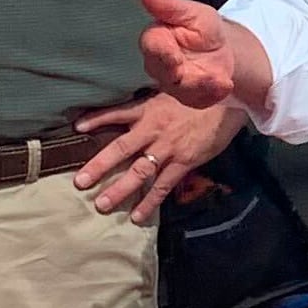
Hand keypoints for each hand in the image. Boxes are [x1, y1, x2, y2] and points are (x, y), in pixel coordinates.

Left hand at [76, 93, 242, 225]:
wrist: (229, 101)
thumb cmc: (201, 95)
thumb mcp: (172, 90)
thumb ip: (152, 100)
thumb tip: (136, 104)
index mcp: (148, 109)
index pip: (116, 113)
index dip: (96, 119)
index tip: (77, 126)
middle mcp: (152, 130)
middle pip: (120, 149)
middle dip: (99, 166)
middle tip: (79, 183)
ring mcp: (167, 148)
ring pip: (139, 172)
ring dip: (120, 190)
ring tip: (101, 205)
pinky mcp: (183, 162)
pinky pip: (163, 186)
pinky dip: (151, 202)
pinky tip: (138, 216)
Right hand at [137, 0, 269, 112]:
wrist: (223, 48)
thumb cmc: (202, 26)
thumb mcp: (193, 12)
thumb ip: (170, 7)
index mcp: (156, 39)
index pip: (152, 47)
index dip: (162, 53)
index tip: (174, 55)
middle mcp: (159, 65)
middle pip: (163, 74)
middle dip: (181, 76)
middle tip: (203, 74)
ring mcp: (173, 84)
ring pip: (181, 91)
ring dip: (203, 87)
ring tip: (223, 80)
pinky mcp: (188, 97)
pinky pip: (198, 101)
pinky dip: (213, 95)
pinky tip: (226, 84)